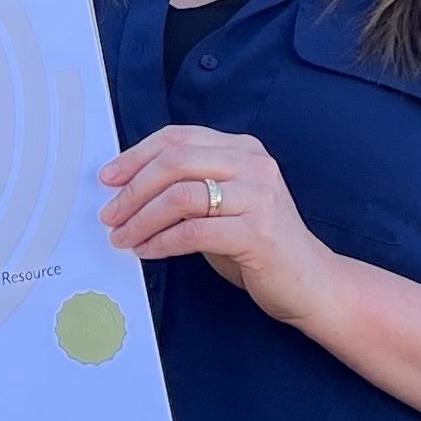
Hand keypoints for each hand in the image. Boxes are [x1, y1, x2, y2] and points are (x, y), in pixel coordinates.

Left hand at [100, 123, 347, 327]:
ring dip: (141, 219)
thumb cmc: (260, 245)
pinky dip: (161, 242)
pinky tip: (147, 251)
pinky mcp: (257, 231)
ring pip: (180, 196)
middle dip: (133, 188)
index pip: (179, 138)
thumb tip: (130, 189)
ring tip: (123, 237)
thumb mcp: (225, 204)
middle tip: (110, 213)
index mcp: (244, 149)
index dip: (136, 155)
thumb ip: (190, 187)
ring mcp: (258, 196)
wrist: (311, 282)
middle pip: (175, 161)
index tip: (109, 177)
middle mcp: (253, 164)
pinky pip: (193, 231)